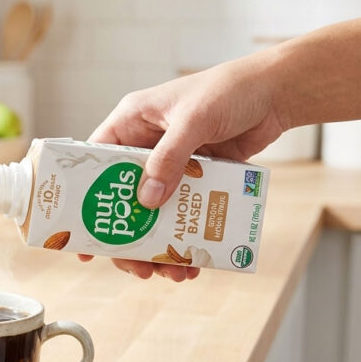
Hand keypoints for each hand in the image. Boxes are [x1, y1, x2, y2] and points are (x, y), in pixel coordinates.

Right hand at [83, 56, 287, 280]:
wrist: (277, 93)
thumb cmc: (230, 90)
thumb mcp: (194, 119)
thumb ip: (170, 158)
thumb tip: (147, 201)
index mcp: (132, 123)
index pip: (96, 163)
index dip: (86, 200)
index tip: (82, 239)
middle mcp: (146, 146)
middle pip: (123, 198)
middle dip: (130, 237)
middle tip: (138, 267)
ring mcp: (173, 164)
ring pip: (155, 212)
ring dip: (161, 244)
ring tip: (174, 272)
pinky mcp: (199, 177)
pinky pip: (185, 213)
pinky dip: (188, 236)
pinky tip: (195, 258)